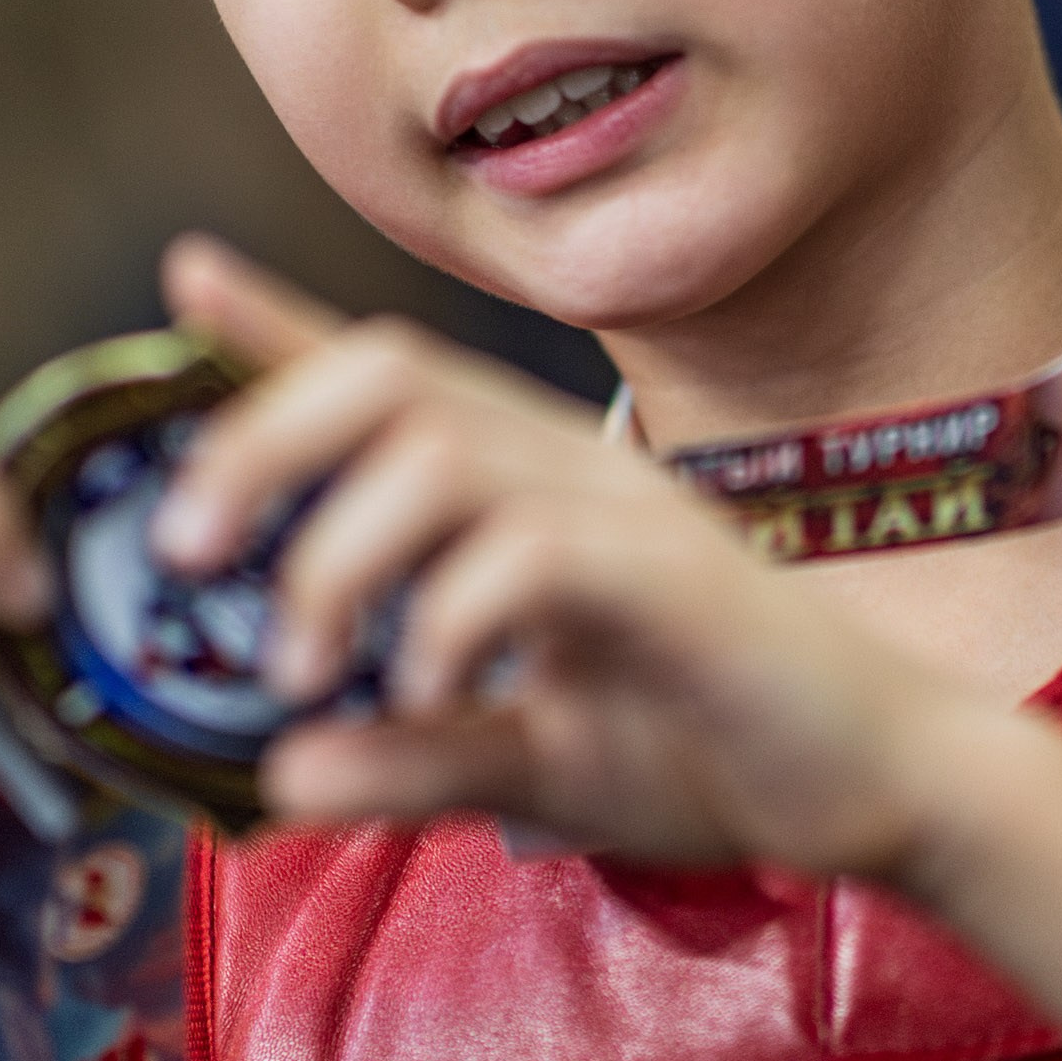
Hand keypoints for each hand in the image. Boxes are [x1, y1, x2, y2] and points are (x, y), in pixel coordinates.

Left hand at [157, 241, 976, 872]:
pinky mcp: (670, 574)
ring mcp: (623, 509)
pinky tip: (421, 691)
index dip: (280, 325)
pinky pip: (530, 551)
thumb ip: (410, 756)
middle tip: (185, 548)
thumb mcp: (529, 761)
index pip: (386, 379)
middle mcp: (566, 466)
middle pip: (389, 375)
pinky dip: (447, 616)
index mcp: (527, 484)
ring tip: (294, 663)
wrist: (878, 780)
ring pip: (441, 451)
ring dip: (336, 549)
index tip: (183, 280)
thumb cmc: (706, 747)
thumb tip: (274, 778)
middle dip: (265, 438)